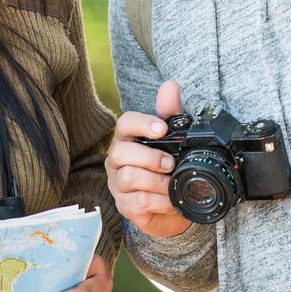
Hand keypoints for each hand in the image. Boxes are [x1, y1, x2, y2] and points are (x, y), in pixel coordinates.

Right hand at [104, 80, 191, 239]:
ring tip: (172, 183)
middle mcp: (117, 160)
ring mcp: (118, 184)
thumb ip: (170, 113)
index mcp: (127, 139)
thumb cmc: (166, 168)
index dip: (142, 124)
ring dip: (156, 181)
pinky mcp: (124, 206)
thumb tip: (170, 85)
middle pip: (121, 152)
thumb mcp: (172, 140)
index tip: (162, 129)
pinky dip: (158, 201)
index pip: (125, 124)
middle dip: (150, 158)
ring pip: (128, 177)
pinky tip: (171, 200)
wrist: (171, 204)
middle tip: (171, 163)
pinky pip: (137, 202)